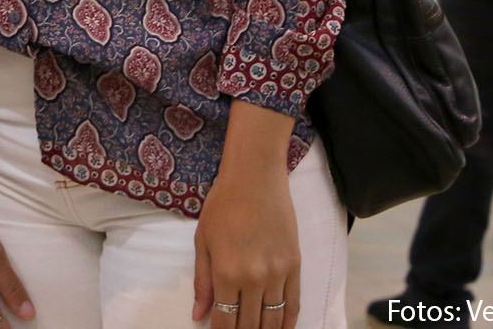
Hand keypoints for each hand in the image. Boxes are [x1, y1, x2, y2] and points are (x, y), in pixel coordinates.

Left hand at [194, 167, 300, 328]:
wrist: (255, 178)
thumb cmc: (223, 204)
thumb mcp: (202, 241)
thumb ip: (202, 282)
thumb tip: (198, 315)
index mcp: (226, 273)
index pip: (225, 320)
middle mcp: (253, 278)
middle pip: (250, 324)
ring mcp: (277, 273)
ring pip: (273, 319)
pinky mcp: (295, 266)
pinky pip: (293, 304)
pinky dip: (288, 322)